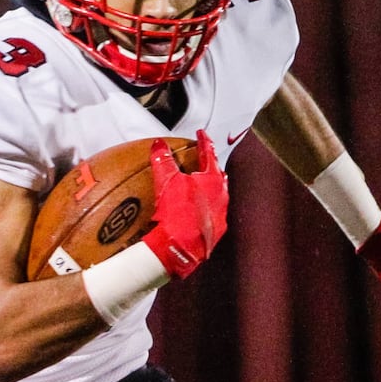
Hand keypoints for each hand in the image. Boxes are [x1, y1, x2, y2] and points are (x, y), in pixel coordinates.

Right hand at [142, 129, 228, 278]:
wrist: (180, 247)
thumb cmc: (176, 212)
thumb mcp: (166, 182)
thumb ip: (163, 160)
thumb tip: (158, 144)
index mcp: (212, 179)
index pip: (209, 153)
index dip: (204, 141)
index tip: (201, 134)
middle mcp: (222, 195)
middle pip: (218, 174)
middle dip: (211, 166)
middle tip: (205, 160)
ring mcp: (221, 213)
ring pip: (219, 194)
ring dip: (211, 188)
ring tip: (202, 186)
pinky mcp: (216, 231)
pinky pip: (214, 213)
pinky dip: (207, 208)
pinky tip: (197, 211)